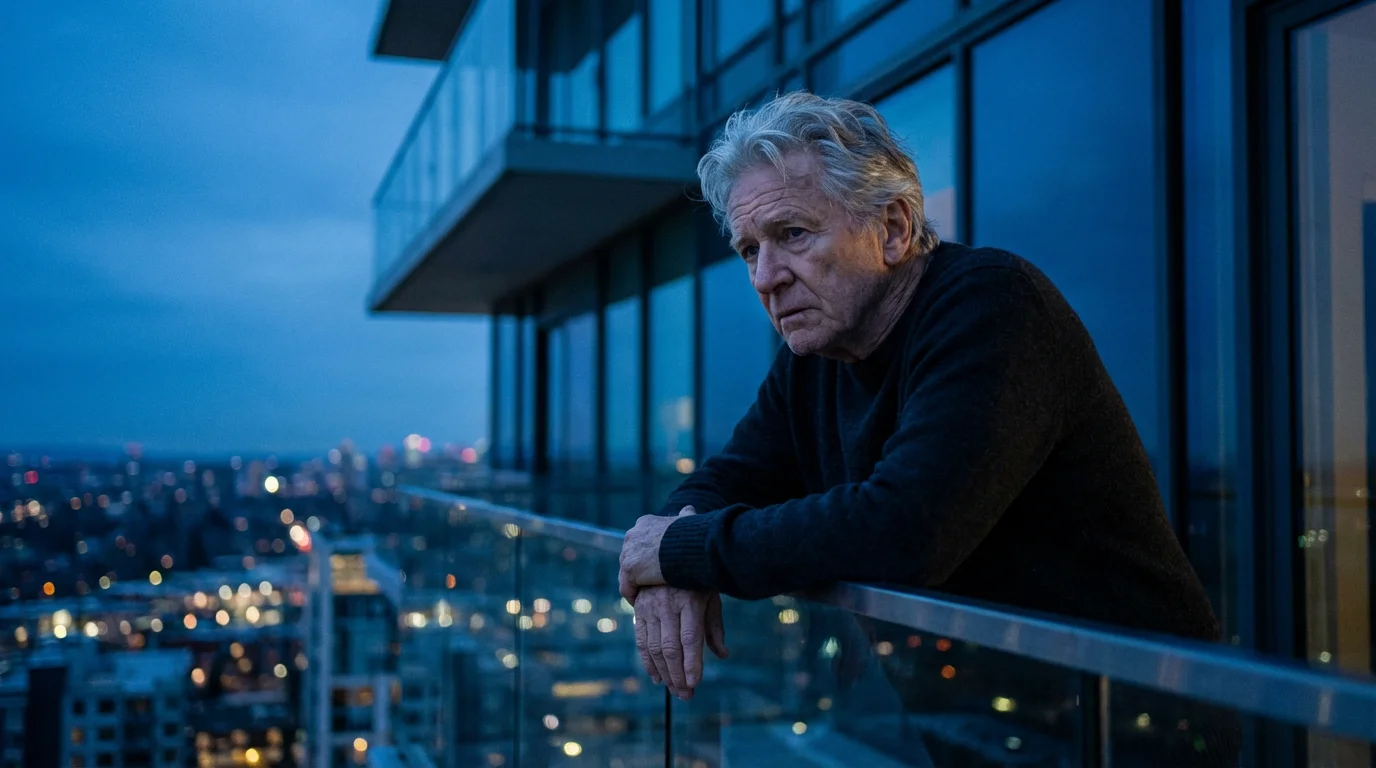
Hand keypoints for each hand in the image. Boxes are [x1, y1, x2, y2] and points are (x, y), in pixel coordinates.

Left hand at [619, 505, 695, 601]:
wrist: (688, 545)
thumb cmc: (692, 535)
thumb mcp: (687, 520)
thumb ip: (685, 516)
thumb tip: (689, 509)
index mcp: (645, 523)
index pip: (640, 543)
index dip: (646, 557)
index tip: (655, 567)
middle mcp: (632, 535)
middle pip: (631, 558)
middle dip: (638, 572)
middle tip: (647, 586)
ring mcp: (628, 552)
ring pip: (626, 574)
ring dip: (634, 585)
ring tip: (643, 599)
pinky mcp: (629, 568)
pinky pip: (626, 587)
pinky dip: (632, 596)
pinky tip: (640, 605)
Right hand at [633, 585, 728, 699]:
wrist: (667, 555)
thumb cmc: (696, 581)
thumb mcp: (710, 597)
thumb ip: (714, 626)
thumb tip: (723, 655)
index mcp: (690, 600)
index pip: (690, 638)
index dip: (692, 663)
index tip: (694, 683)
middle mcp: (667, 604)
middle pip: (670, 648)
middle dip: (678, 675)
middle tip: (686, 695)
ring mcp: (650, 607)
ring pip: (654, 648)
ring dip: (665, 674)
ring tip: (676, 691)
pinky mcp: (638, 610)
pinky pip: (641, 642)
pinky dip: (648, 663)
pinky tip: (658, 678)